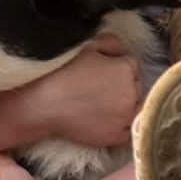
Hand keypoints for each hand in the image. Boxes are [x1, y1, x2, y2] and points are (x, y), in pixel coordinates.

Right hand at [0, 40, 139, 151]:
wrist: (45, 104)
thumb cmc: (63, 73)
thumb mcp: (87, 47)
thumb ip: (111, 43)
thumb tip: (122, 50)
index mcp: (126, 69)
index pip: (131, 66)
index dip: (116, 67)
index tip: (102, 73)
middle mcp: (132, 93)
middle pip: (135, 87)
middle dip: (122, 86)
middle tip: (100, 89)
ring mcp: (126, 117)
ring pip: (134, 108)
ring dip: (123, 106)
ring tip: (101, 105)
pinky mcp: (117, 136)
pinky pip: (128, 130)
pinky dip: (120, 126)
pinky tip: (103, 120)